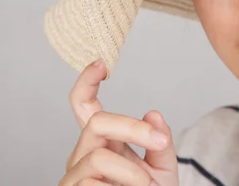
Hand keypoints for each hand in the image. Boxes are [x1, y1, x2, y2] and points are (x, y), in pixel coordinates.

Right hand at [59, 59, 178, 185]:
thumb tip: (153, 114)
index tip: (102, 64)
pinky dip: (125, 185)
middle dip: (131, 129)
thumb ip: (159, 144)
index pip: (85, 107)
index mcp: (102, 143)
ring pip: (99, 155)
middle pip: (96, 122)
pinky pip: (96, 180)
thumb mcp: (163, 172)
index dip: (87, 83)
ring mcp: (74, 176)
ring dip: (132, 172)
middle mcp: (82, 155)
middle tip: (160, 145)